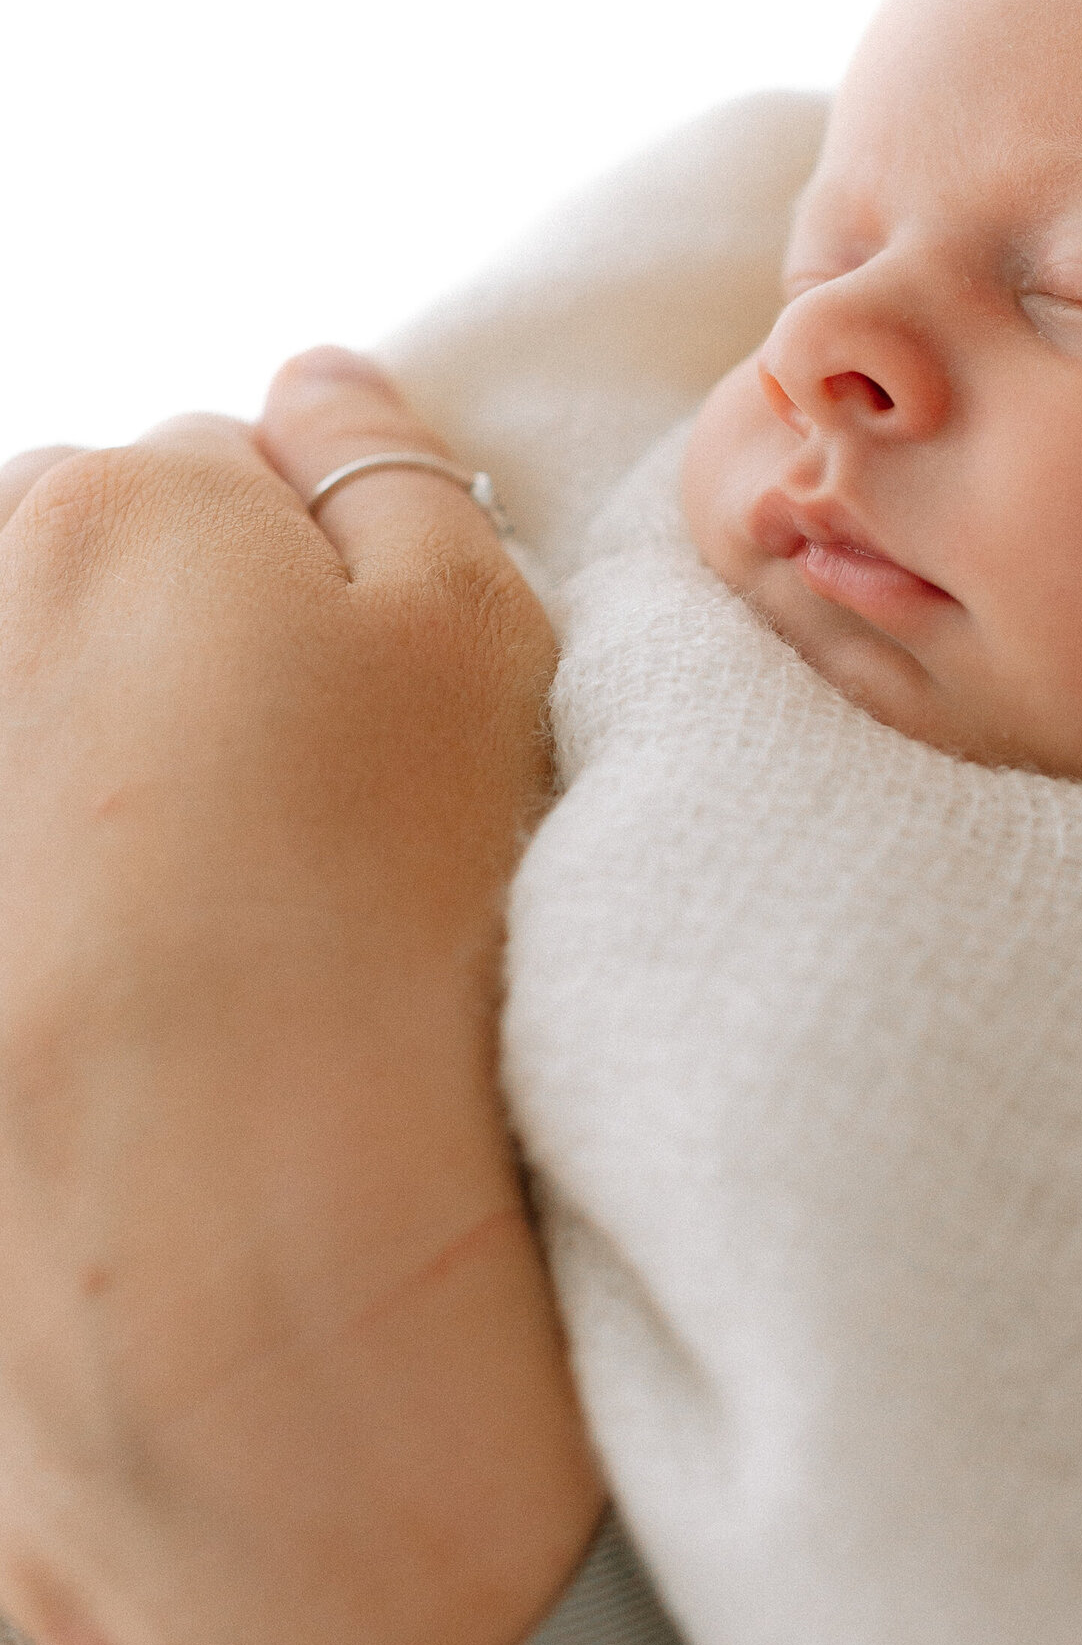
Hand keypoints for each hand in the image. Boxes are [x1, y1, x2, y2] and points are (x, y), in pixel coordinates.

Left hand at [0, 353, 599, 1644]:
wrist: (209, 1261)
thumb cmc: (376, 927)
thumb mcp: (474, 649)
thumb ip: (398, 478)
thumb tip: (321, 384)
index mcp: (105, 509)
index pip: (223, 479)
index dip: (323, 596)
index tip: (377, 731)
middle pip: (91, 592)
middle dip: (183, 673)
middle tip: (305, 846)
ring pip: (35, 730)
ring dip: (98, 791)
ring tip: (206, 952)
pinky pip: (29, 862)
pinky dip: (59, 910)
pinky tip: (102, 1016)